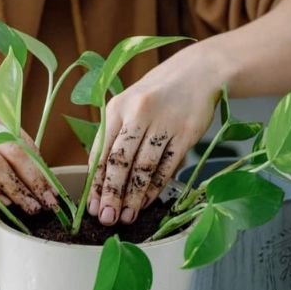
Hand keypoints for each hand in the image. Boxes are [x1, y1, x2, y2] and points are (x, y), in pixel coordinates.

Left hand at [87, 48, 222, 224]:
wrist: (199, 71)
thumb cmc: (158, 93)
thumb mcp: (129, 105)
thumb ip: (115, 135)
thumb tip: (100, 176)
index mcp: (116, 108)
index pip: (101, 151)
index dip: (96, 182)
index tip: (92, 206)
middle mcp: (137, 114)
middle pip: (120, 162)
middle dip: (111, 194)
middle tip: (106, 218)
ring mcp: (164, 123)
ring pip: (143, 168)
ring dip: (134, 196)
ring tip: (126, 217)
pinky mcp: (186, 133)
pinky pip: (167, 166)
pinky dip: (155, 187)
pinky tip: (147, 201)